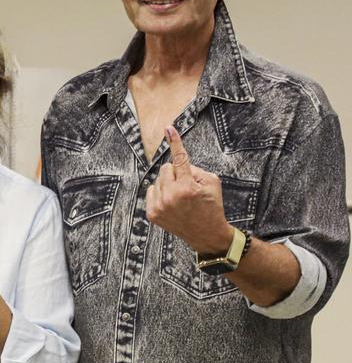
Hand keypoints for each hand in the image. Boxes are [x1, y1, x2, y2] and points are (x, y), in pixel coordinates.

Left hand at [146, 127, 232, 254]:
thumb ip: (194, 169)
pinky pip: (152, 191)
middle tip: (187, 185)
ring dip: (168, 183)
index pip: (179, 158)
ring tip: (180, 197)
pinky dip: (161, 193)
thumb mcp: (211, 182)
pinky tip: (172, 203)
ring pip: (158, 179)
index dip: (175, 142)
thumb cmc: (211, 205)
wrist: (206, 234)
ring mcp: (159, 206)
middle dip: (176, 172)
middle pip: (165, 168)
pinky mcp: (152, 214)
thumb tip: (176, 161)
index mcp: (187, 186)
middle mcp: (170, 196)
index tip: (169, 128)